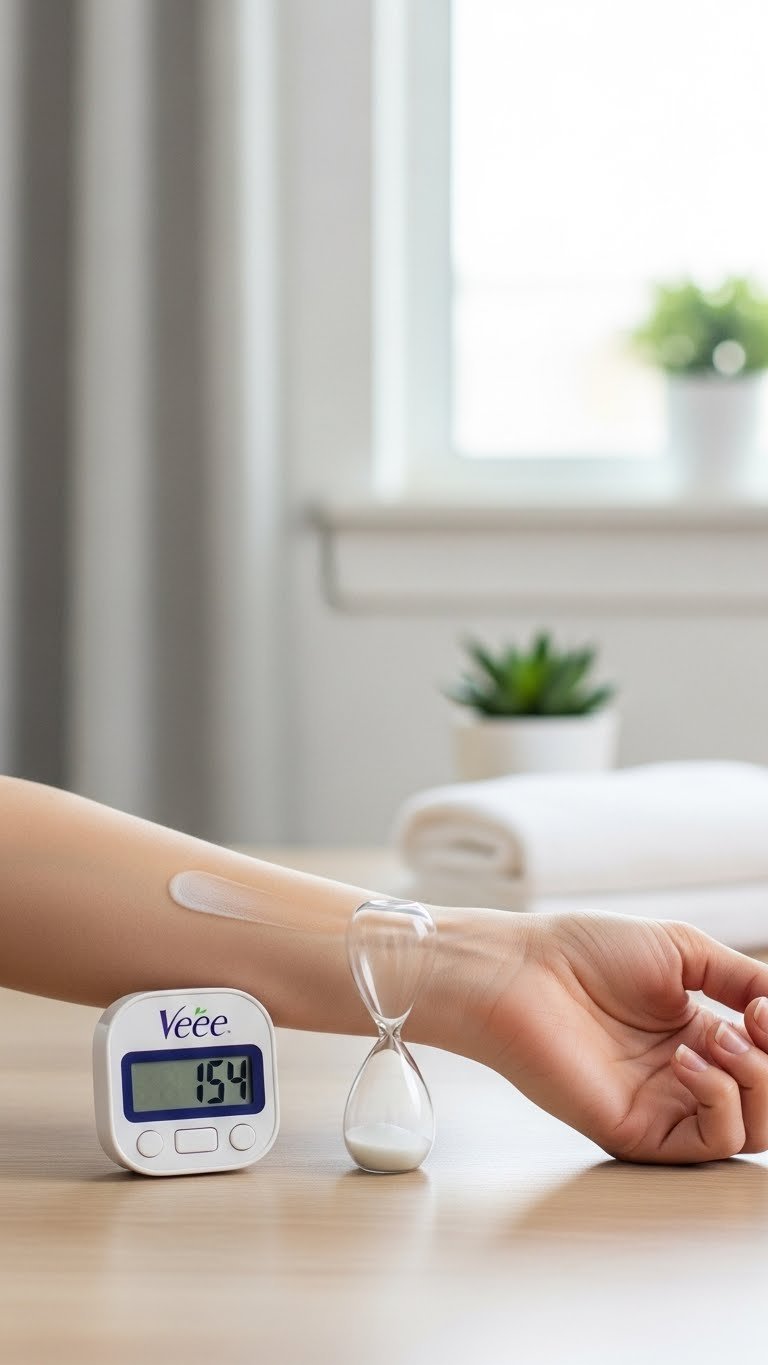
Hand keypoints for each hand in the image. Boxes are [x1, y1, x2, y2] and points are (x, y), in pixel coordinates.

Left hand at [478, 911, 767, 1162]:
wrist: (523, 968)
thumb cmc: (586, 952)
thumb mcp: (684, 951)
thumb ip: (744, 978)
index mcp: (698, 1037)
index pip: (767, 1063)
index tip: (762, 1004)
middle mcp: (686, 1080)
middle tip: (751, 1022)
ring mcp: (663, 1109)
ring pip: (752, 1134)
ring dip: (759, 1084)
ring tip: (721, 1038)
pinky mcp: (637, 1134)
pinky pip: (708, 1143)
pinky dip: (720, 1101)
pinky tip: (688, 1058)